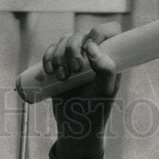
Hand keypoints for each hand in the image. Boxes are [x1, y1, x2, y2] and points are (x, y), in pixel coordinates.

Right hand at [44, 22, 120, 153]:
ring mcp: (76, 58)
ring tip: (62, 76)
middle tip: (74, 70)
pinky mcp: (61, 64)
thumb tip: (91, 46)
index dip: (100, 32)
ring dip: (59, 55)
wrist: (75, 126)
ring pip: (65, 40)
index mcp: (110, 58)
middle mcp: (94, 55)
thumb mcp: (104, 93)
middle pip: (82, 34)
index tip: (89, 47)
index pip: (111, 31)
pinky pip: (51, 50)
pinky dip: (48, 57)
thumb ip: (106, 70)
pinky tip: (50, 71)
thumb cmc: (94, 111)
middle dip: (73, 49)